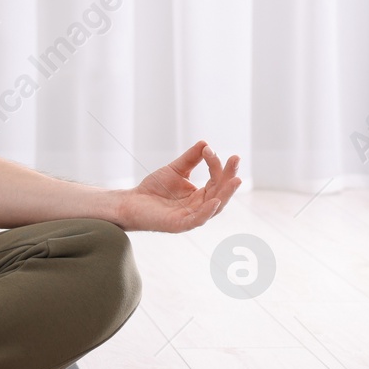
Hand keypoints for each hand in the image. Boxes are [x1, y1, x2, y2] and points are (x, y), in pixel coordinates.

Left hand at [117, 140, 241, 232]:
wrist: (132, 202)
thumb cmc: (154, 188)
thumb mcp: (175, 170)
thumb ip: (190, 159)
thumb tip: (206, 143)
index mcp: (201, 195)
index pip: (216, 180)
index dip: (216, 165)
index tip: (209, 150)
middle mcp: (199, 207)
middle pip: (220, 193)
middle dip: (229, 177)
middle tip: (236, 159)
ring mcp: (191, 217)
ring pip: (214, 207)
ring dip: (226, 194)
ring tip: (236, 180)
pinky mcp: (179, 225)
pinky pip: (197, 220)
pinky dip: (207, 212)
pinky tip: (215, 201)